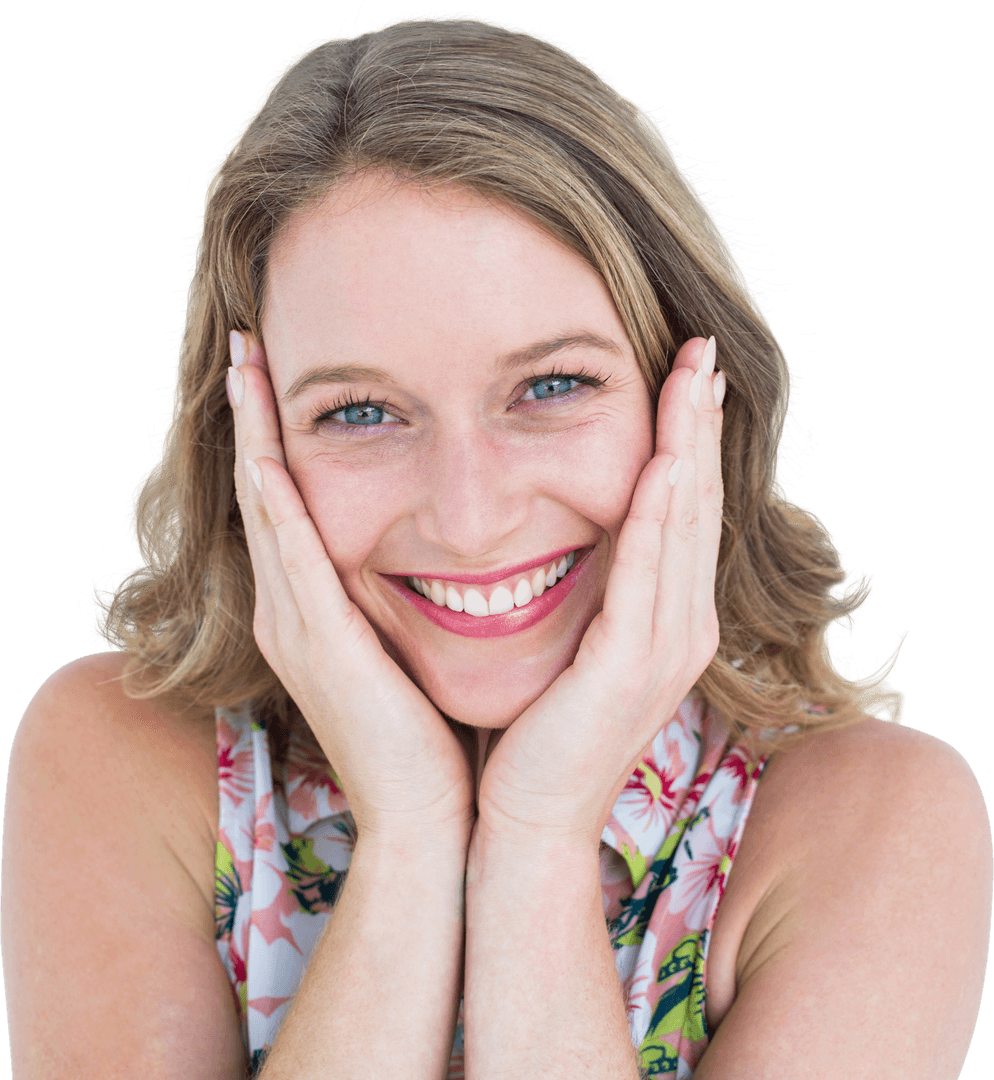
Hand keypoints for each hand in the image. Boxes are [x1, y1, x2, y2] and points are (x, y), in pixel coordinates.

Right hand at [227, 332, 475, 847]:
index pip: (289, 503)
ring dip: (254, 436)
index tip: (279, 373)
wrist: (431, 818)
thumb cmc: (433, 733)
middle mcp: (292, 611)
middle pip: (263, 492)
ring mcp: (297, 629)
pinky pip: (294, 560)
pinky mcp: (322, 648)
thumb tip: (444, 548)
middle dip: (252, 417)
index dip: (275, 436)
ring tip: (248, 368)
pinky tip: (268, 456)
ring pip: (268, 511)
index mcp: (316, 610)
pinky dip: (279, 506)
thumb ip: (406, 596)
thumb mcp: (413, 647)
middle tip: (249, 345)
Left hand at [474, 336, 724, 849]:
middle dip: (701, 424)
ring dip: (688, 447)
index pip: (684, 512)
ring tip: (693, 377)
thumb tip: (573, 530)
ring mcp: (665, 650)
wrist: (527, 819)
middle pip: (697, 505)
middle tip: (703, 349)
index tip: (687, 376)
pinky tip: (663, 461)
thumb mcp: (574, 645)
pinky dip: (655, 514)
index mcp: (670, 622)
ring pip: (681, 526)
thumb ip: (590, 590)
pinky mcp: (630, 667)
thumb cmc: (538, 732)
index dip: (691, 440)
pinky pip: (645, 573)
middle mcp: (683, 629)